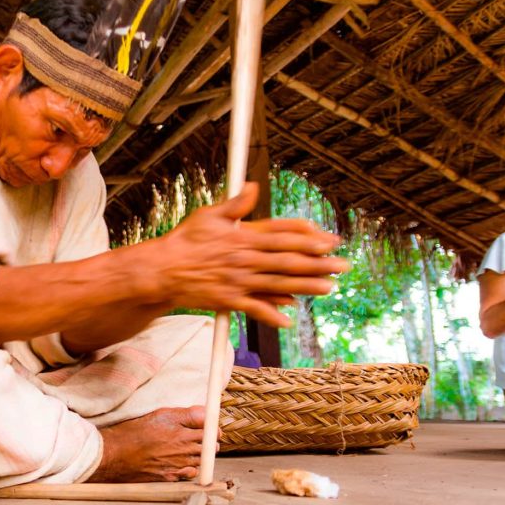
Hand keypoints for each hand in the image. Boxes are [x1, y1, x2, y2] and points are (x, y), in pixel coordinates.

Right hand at [120, 182, 348, 326]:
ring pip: (278, 283)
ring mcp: (237, 280)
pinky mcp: (227, 299)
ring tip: (328, 288)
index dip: (309, 236)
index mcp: (242, 236)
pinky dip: (271, 314)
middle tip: (343, 265)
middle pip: (288, 259)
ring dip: (306, 286)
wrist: (161, 270)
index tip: (329, 239)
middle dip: (319, 262)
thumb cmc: (184, 241)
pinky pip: (254, 308)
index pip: (283, 234)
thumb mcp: (208, 215)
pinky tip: (288, 318)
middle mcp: (244, 258)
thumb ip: (234, 204)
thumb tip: (252, 186)